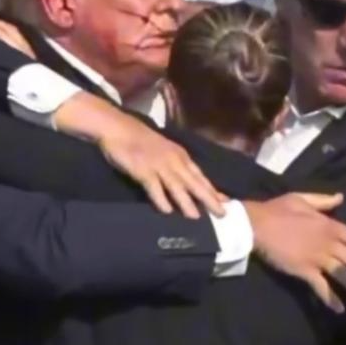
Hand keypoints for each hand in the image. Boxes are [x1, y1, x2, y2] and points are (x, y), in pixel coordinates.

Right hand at [70, 99, 223, 218]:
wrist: (118, 128)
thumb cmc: (139, 139)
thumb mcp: (163, 149)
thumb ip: (174, 163)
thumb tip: (184, 180)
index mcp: (180, 155)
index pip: (200, 175)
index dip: (213, 190)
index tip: (227, 202)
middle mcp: (173, 160)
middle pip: (194, 182)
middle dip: (208, 199)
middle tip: (221, 214)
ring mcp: (158, 165)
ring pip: (176, 186)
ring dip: (187, 202)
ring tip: (196, 217)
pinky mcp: (142, 170)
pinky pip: (154, 187)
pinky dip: (160, 199)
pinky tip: (166, 211)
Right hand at [245, 193, 345, 312]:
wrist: (256, 225)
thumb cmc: (276, 210)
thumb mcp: (300, 198)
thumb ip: (322, 200)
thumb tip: (340, 197)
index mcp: (329, 225)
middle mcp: (328, 243)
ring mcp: (318, 258)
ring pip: (343, 275)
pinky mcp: (305, 271)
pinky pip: (322, 287)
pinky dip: (331, 299)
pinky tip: (339, 308)